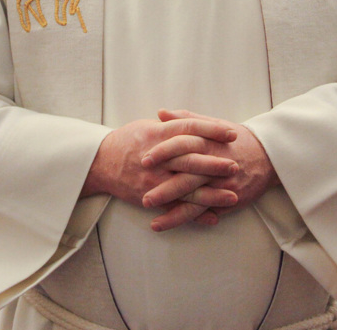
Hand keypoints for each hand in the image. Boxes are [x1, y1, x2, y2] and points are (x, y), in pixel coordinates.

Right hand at [81, 116, 238, 210]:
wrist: (101, 163)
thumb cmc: (128, 141)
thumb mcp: (148, 126)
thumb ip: (172, 124)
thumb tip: (196, 120)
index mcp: (158, 134)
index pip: (189, 128)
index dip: (212, 130)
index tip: (232, 133)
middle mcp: (157, 157)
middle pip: (190, 159)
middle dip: (215, 163)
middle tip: (236, 165)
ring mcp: (154, 180)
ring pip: (186, 188)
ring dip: (211, 194)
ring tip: (233, 196)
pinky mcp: (151, 197)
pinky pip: (175, 208)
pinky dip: (195, 215)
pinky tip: (213, 217)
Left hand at [141, 109, 279, 230]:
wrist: (268, 156)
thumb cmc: (235, 139)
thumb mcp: (213, 124)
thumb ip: (186, 120)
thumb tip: (160, 113)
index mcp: (209, 143)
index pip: (183, 146)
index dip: (163, 152)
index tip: (144, 159)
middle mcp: (215, 165)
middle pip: (188, 177)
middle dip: (165, 189)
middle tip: (143, 197)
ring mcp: (222, 185)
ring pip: (196, 199)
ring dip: (174, 211)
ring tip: (153, 219)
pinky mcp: (228, 200)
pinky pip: (206, 211)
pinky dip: (189, 219)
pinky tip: (172, 224)